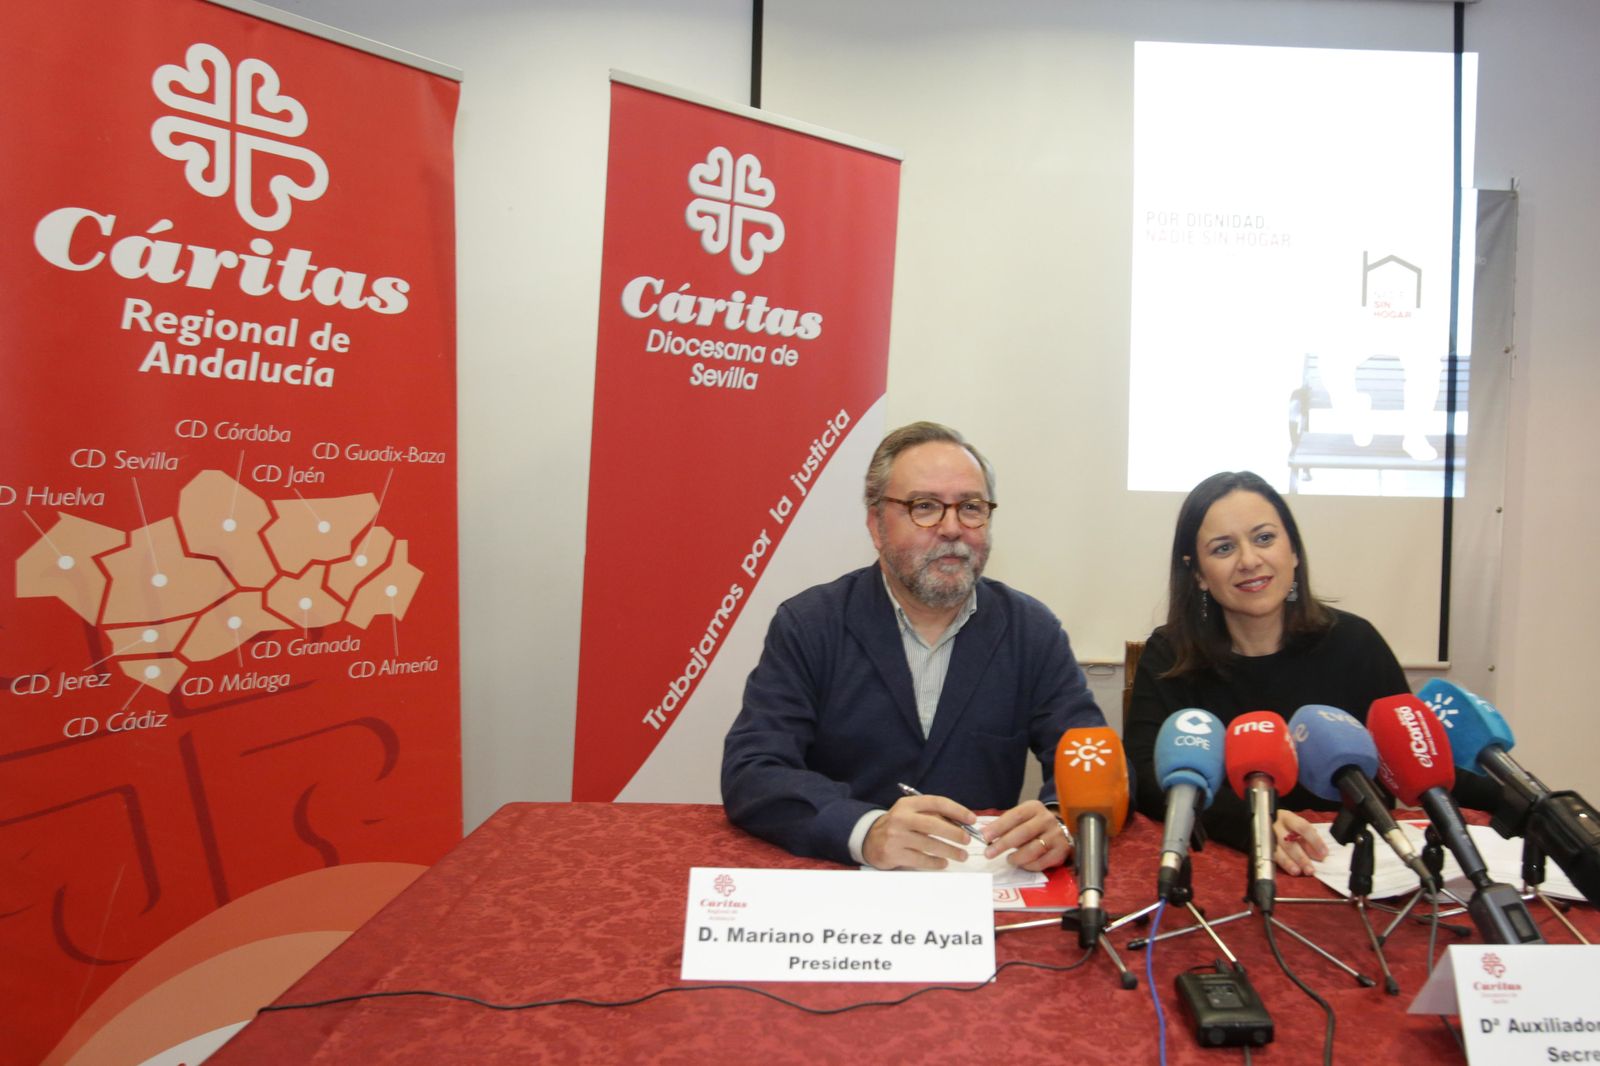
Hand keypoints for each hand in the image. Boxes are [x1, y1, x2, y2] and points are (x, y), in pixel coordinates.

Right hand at [862, 793, 979, 869]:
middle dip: (955, 833)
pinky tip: (943, 863)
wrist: (869, 839)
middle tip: (967, 840)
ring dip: (949, 851)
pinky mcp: (894, 854)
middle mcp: (901, 818)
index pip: (936, 803)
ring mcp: (896, 837)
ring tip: (961, 855)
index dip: (957, 810)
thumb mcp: (910, 812)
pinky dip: (935, 862)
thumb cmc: (898, 825)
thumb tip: (961, 824)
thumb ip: (931, 815)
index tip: (971, 819)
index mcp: (908, 804)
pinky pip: (920, 859)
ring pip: (929, 845)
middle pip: (933, 825)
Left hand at [984, 799, 1071, 871]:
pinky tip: (1022, 864)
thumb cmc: (1034, 824)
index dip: (999, 827)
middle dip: (1003, 844)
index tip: (985, 836)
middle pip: (1023, 833)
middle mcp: (1047, 819)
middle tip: (989, 853)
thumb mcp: (1021, 818)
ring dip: (1016, 857)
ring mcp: (1056, 835)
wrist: (1060, 830)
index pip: (1015, 816)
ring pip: (1033, 850)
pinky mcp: (1061, 851)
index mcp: (1034, 808)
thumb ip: (1004, 824)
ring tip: (1009, 860)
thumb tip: (983, 833)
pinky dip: (1028, 865)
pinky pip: (1041, 862)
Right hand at [1273, 809, 1327, 875]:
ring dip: (1291, 863)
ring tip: (1302, 871)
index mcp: (1287, 817)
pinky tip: (1293, 871)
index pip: (1302, 827)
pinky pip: (1274, 857)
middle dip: (1301, 857)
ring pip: (1279, 851)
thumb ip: (1308, 837)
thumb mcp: (1299, 826)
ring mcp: (1269, 837)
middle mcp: (1276, 826)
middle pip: (1288, 842)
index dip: (1314, 840)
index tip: (1324, 853)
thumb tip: (1320, 853)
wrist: (1269, 823)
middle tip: (1311, 868)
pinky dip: (1285, 865)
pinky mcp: (1265, 847)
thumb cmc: (1290, 826)